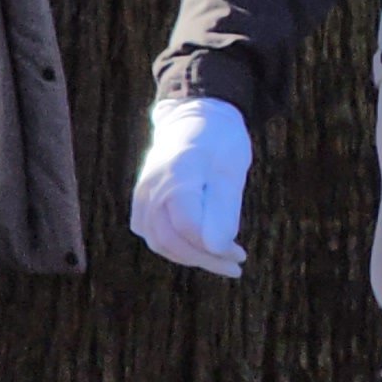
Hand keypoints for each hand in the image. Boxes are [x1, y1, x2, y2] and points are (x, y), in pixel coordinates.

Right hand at [130, 96, 251, 278]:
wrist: (195, 115)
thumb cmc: (220, 140)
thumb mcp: (232, 169)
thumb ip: (224, 208)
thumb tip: (217, 248)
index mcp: (177, 175)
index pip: (189, 228)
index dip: (215, 249)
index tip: (240, 255)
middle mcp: (152, 188)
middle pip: (170, 241)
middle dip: (204, 260)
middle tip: (234, 266)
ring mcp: (142, 195)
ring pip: (158, 241)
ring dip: (189, 256)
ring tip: (219, 261)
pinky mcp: (141, 201)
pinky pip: (152, 233)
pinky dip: (174, 246)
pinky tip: (199, 249)